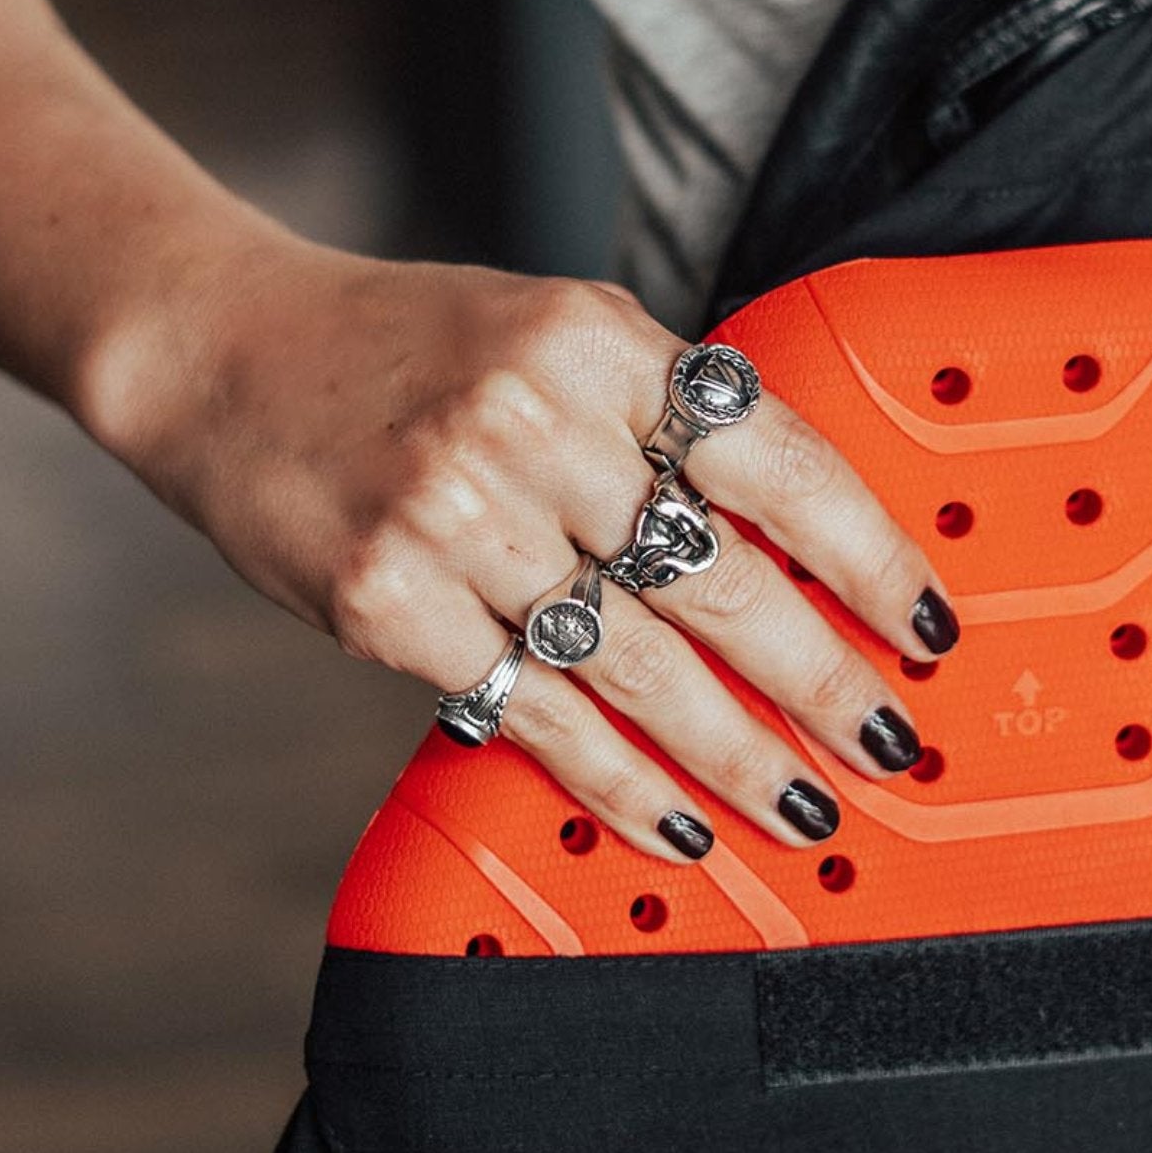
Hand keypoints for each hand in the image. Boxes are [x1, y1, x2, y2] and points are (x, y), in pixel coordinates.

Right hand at [101, 236, 958, 862]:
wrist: (225, 352)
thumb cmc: (410, 347)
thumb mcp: (555, 332)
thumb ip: (662, 414)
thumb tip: (798, 539)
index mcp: (599, 342)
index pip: (775, 461)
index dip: (867, 555)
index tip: (926, 621)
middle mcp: (534, 423)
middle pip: (720, 580)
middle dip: (821, 677)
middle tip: (887, 740)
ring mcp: (455, 515)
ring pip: (636, 666)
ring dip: (734, 751)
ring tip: (802, 802)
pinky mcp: (387, 603)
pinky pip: (534, 712)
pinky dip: (615, 779)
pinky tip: (675, 820)